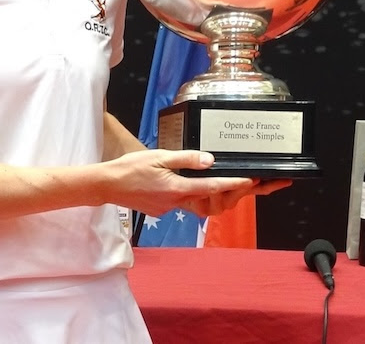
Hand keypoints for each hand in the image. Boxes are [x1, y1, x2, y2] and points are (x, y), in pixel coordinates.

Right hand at [104, 149, 285, 216]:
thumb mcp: (159, 156)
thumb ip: (186, 158)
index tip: (254, 180)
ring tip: (236, 184)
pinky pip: (188, 203)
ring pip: (203, 204)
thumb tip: (210, 159)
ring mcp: (171, 208)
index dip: (235, 184)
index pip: (212, 187)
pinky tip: (203, 185)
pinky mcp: (165, 208)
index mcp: (178, 189)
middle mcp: (178, 202)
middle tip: (258, 183)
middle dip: (236, 193)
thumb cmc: (131, 167)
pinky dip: (200, 196)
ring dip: (219, 196)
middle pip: (214, 202)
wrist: (107, 185)